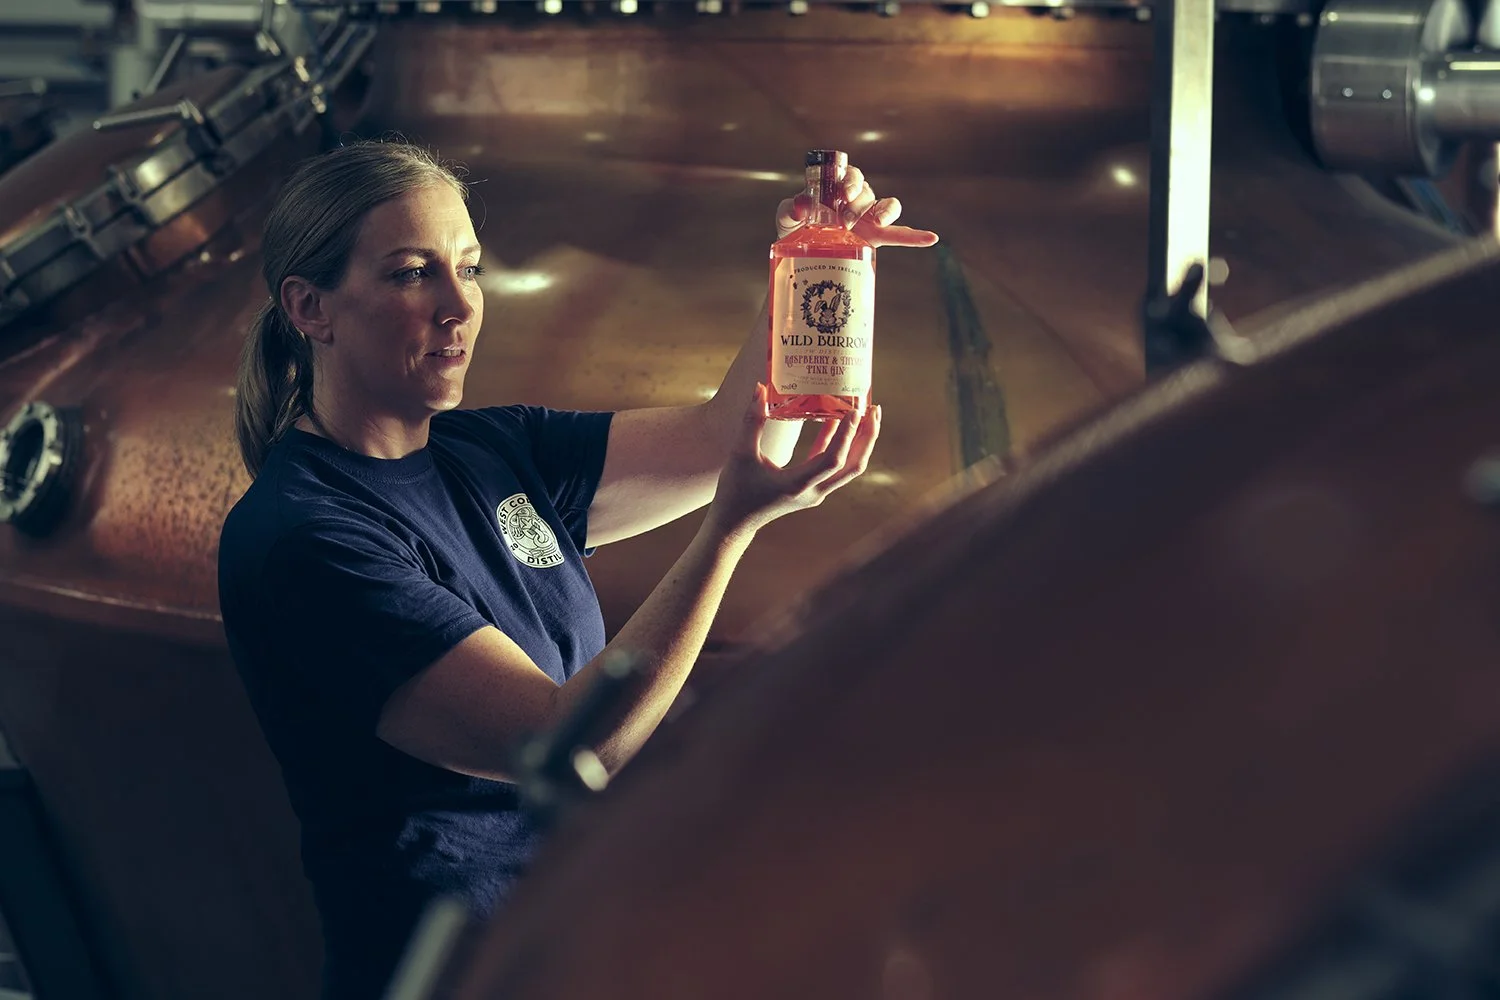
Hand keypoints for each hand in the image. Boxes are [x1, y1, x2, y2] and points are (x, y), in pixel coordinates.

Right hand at [706, 384, 880, 539]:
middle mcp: (812, 491)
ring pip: (848, 467)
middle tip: (873, 409)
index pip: (832, 460)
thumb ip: (752, 421)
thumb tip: (760, 388)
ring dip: (859, 442)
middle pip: (852, 466)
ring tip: (866, 414)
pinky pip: (831, 465)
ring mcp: (814, 493)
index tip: (853, 410)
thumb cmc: (735, 489)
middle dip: (867, 437)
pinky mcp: (810, 489)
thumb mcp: (740, 453)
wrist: (734, 522)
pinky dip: (836, 444)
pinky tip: (835, 420)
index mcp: (797, 484)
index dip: (845, 435)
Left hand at [774, 164, 939, 247]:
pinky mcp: (877, 236)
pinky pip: (900, 233)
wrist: (800, 250)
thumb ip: (792, 207)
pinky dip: (915, 236)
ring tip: (874, 223)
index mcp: (839, 186)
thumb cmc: (796, 226)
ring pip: (888, 205)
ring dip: (884, 211)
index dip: (852, 181)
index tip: (844, 193)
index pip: (852, 175)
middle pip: (868, 192)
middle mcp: (858, 198)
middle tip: (846, 220)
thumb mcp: (787, 215)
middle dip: (859, 204)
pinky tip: (931, 239)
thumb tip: (801, 204)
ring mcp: (870, 217)